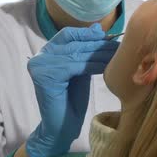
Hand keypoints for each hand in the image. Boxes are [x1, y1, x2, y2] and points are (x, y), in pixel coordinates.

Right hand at [25, 23, 118, 156]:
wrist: (61, 128)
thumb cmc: (71, 101)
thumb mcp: (80, 70)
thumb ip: (85, 52)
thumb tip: (97, 28)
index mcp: (45, 53)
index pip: (67, 34)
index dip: (87, 34)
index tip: (108, 37)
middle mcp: (39, 57)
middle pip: (73, 43)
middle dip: (97, 44)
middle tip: (117, 46)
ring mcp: (39, 66)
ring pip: (75, 54)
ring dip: (98, 54)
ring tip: (116, 55)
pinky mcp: (45, 76)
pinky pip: (74, 66)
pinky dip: (92, 65)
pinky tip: (105, 66)